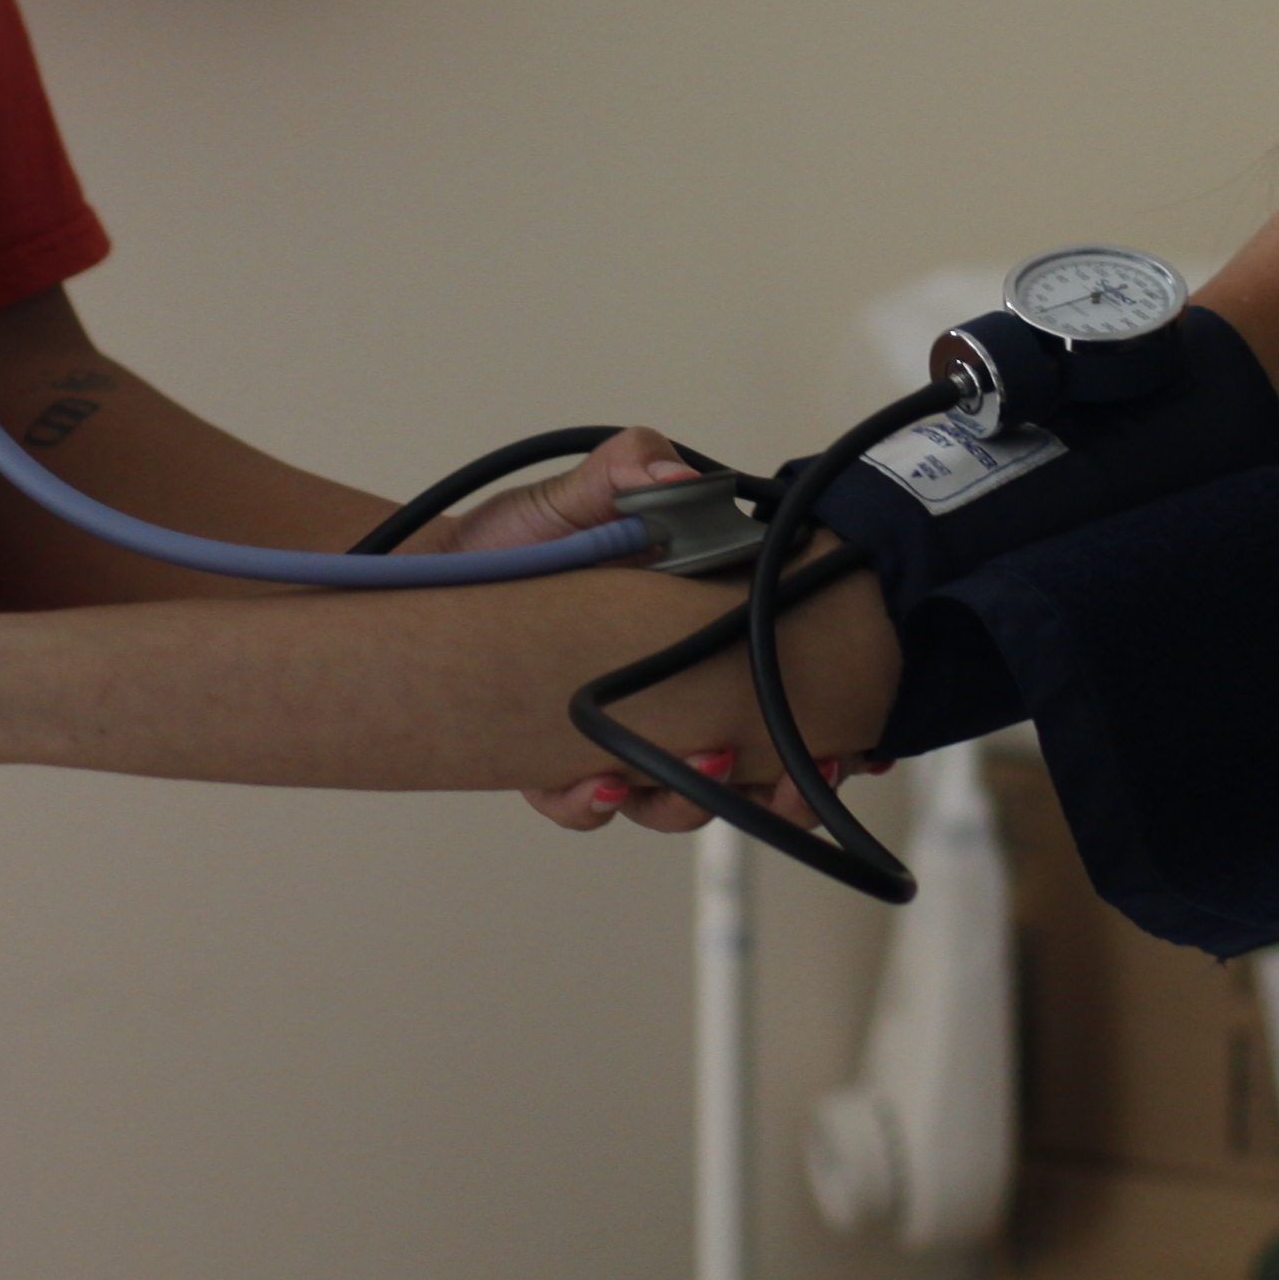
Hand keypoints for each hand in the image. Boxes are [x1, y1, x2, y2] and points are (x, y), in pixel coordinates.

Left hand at [404, 427, 869, 838]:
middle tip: (789, 781)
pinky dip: (596, 805)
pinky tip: (596, 784)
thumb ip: (624, 472)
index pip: (783, 684)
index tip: (849, 745)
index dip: (828, 724)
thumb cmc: (516, 541)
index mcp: (698, 630)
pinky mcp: (561, 764)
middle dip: (781, 789)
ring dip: (691, 799)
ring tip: (688, 771)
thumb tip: (670, 473)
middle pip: (752, 765)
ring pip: (678, 797)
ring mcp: (620, 733)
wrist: (429, 582)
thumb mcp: (574, 495)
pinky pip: (588, 806)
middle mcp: (671, 693)